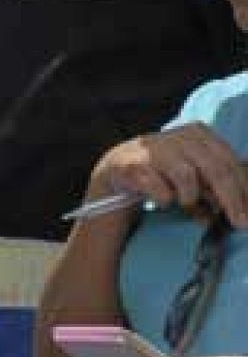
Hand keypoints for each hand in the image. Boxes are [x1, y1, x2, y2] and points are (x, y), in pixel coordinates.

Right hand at [87, 124, 247, 226]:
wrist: (120, 168)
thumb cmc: (166, 172)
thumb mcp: (197, 173)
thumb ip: (218, 184)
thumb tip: (241, 209)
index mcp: (199, 133)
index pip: (229, 163)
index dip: (243, 190)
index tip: (247, 215)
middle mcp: (178, 135)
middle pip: (215, 170)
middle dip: (230, 200)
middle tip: (240, 224)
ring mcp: (154, 148)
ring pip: (188, 178)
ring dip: (191, 199)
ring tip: (187, 205)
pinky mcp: (134, 164)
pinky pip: (161, 190)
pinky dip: (166, 199)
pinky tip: (162, 198)